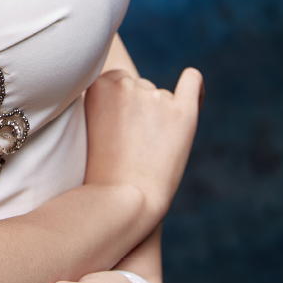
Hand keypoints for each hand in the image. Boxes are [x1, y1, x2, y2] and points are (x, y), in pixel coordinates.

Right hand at [84, 67, 203, 225]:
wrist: (124, 201)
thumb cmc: (104, 169)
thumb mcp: (90, 125)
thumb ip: (107, 99)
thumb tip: (134, 83)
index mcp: (99, 84)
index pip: (116, 80)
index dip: (119, 106)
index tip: (117, 129)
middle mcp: (126, 84)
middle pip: (139, 87)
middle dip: (139, 111)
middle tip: (132, 145)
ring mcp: (156, 97)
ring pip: (161, 97)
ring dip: (158, 118)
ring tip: (149, 151)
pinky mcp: (183, 113)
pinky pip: (191, 82)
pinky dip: (193, 84)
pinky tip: (192, 87)